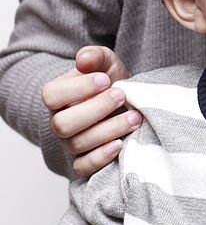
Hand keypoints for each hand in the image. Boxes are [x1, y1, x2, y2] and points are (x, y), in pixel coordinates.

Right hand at [42, 46, 139, 177]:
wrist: (122, 104)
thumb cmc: (110, 83)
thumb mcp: (106, 63)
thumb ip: (95, 57)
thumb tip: (84, 60)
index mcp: (57, 97)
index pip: (51, 96)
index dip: (78, 89)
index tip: (106, 80)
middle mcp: (58, 122)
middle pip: (63, 124)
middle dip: (96, 110)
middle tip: (122, 96)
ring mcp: (69, 144)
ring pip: (78, 144)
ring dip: (109, 130)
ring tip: (135, 117)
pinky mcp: (82, 162)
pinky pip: (83, 167)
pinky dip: (101, 158)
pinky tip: (120, 144)